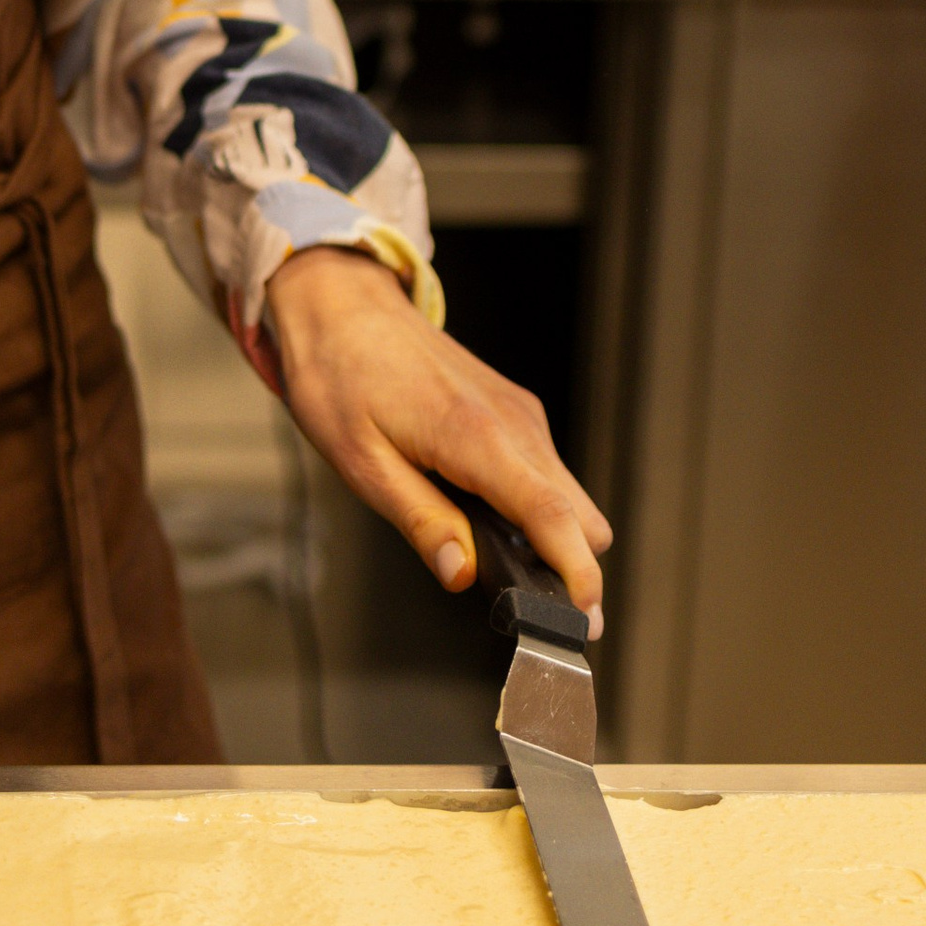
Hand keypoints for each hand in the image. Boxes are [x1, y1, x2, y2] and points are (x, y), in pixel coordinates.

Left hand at [262, 246, 611, 630]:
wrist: (341, 304)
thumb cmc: (340, 376)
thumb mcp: (361, 462)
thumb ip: (420, 521)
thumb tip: (461, 575)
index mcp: (476, 436)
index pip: (550, 516)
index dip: (576, 574)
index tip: (585, 622)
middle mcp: (513, 422)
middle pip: (579, 515)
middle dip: (568, 565)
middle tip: (524, 603)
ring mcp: (518, 412)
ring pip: (568, 494)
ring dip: (550, 536)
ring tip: (496, 561)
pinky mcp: (513, 409)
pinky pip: (546, 470)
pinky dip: (534, 504)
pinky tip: (484, 513)